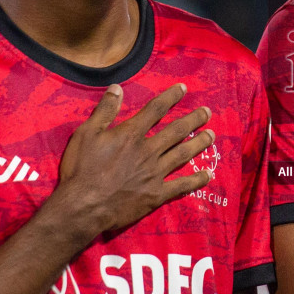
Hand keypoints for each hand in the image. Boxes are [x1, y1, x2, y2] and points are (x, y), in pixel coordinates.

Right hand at [50, 83, 213, 246]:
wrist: (83, 206)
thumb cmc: (81, 169)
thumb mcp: (86, 134)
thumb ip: (104, 111)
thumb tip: (117, 87)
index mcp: (131, 135)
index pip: (155, 110)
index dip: (170, 97)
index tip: (183, 89)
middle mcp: (148, 151)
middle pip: (177, 131)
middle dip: (194, 119)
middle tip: (207, 112)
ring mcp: (155, 173)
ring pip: (183, 154)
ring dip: (199, 143)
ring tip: (212, 135)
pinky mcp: (156, 194)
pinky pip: (181, 186)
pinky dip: (196, 180)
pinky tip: (208, 175)